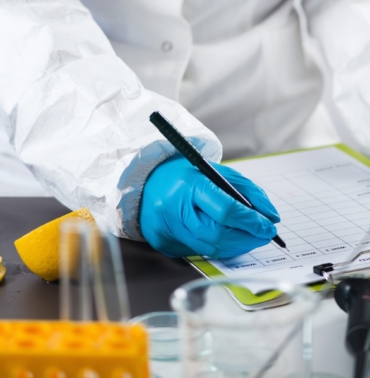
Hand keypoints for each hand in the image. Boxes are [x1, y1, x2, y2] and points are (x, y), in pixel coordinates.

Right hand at [139, 156, 279, 257]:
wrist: (147, 182)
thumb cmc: (185, 175)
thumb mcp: (216, 171)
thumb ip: (246, 191)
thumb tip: (270, 216)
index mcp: (189, 185)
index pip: (226, 210)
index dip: (251, 222)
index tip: (269, 226)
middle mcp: (176, 210)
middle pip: (219, 235)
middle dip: (248, 238)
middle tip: (265, 235)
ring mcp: (168, 230)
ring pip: (212, 248)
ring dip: (237, 246)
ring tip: (251, 237)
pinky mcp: (165, 244)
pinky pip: (200, 252)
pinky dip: (221, 248)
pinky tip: (230, 240)